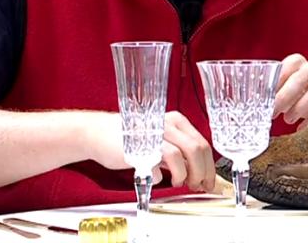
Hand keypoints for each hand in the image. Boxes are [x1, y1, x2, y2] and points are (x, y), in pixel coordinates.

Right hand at [86, 111, 214, 191]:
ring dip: (189, 175)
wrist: (98, 134)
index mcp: (175, 121)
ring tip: (181, 182)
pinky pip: (168, 161)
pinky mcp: (144, 145)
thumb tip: (198, 174)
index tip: (210, 181)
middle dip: (204, 172)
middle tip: (200, 186)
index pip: (202, 143)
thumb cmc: (128, 139)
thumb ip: (177, 153)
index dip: (210, 166)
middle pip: (199, 148)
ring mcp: (157, 134)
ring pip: (187, 154)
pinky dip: (170, 175)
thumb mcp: (158, 140)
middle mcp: (168, 124)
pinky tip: (163, 179)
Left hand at [272, 54, 307, 126]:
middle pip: (302, 77)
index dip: (279, 78)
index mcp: (298, 64)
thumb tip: (252, 104)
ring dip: (301, 106)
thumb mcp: (283, 91)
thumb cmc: (297, 95)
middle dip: (286, 95)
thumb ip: (271, 93)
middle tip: (275, 111)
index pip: (290, 64)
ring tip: (288, 120)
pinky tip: (302, 126)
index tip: (268, 95)